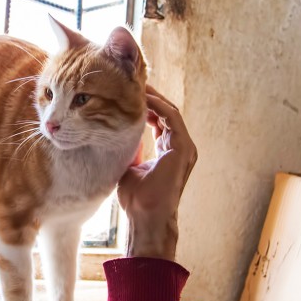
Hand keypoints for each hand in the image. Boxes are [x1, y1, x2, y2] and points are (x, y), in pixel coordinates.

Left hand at [117, 85, 197, 259]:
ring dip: (153, 98)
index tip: (127, 95)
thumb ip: (129, 149)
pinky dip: (158, 106)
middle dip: (150, 97)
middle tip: (131, 84)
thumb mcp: (129, 166)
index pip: (161, 120)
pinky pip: (171, 118)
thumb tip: (116, 134)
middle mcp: (180, 146)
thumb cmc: (136, 199)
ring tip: (135, 86)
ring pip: (170, 112)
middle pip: (167, 112)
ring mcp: (184, 147)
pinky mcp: (183, 148)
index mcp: (170, 150)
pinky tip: (142, 98)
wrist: (146, 217)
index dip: (146, 106)